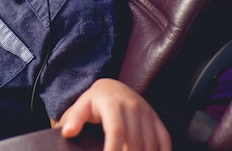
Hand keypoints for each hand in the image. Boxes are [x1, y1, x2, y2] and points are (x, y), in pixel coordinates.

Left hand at [55, 78, 170, 150]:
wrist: (113, 87)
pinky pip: (164, 139)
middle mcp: (133, 107)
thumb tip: (67, 132)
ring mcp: (147, 113)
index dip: (113, 149)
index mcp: (112, 104)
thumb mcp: (81, 106)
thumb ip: (74, 118)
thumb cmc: (94, 102)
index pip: (116, 131)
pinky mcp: (156, 119)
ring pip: (150, 143)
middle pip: (134, 142)